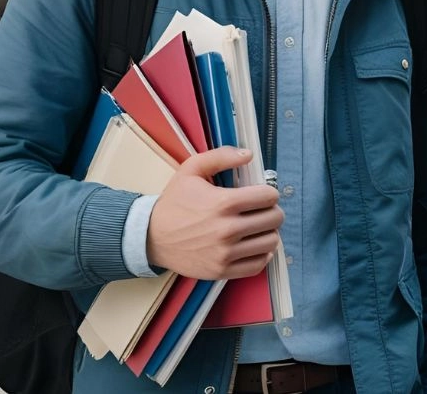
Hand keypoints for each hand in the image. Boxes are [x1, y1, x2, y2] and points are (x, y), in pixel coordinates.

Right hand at [147, 147, 283, 279]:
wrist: (151, 236)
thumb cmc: (174, 202)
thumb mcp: (191, 169)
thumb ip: (221, 156)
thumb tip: (249, 155)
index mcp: (224, 202)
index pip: (268, 197)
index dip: (269, 192)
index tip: (262, 194)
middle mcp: (228, 230)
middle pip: (274, 219)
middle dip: (272, 210)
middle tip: (262, 210)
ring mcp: (226, 253)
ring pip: (270, 242)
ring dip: (268, 232)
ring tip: (258, 227)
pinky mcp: (223, 271)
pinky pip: (258, 264)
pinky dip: (261, 254)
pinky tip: (253, 244)